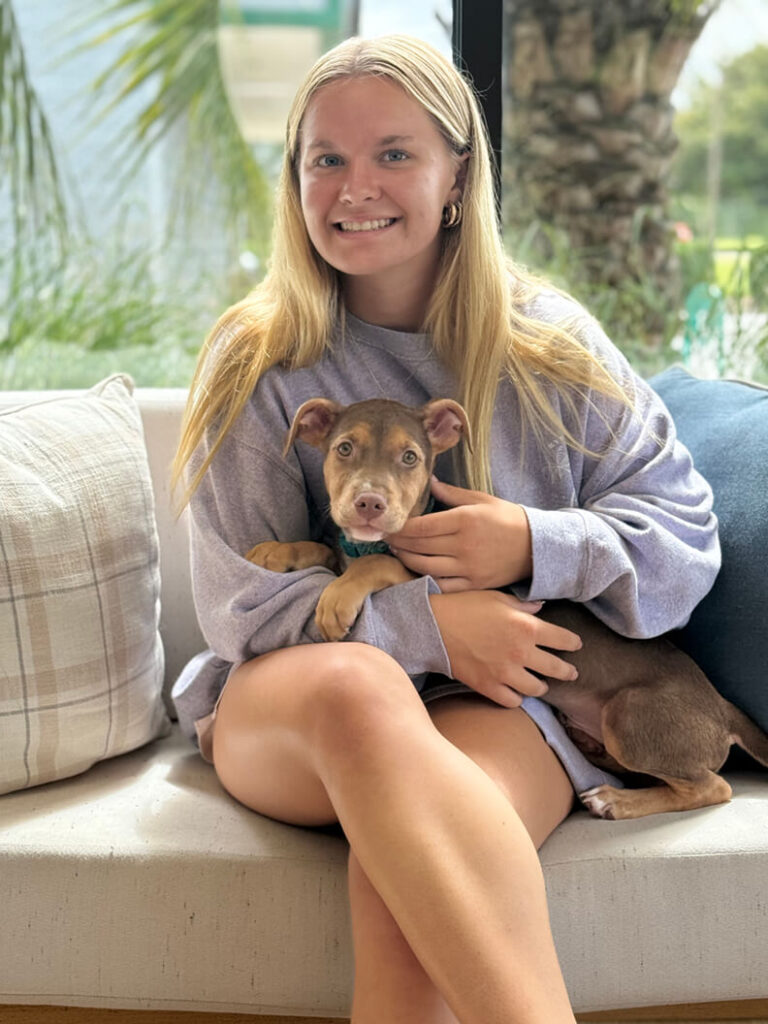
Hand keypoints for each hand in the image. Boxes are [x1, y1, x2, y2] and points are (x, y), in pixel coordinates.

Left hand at [388, 477, 531, 590]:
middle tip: (385, 538)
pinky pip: (442, 585)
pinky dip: (425, 580)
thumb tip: (430, 480)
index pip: (422, 526)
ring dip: (406, 560)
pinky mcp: (474, 585)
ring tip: (397, 552)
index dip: (401, 528)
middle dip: (399, 542)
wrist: (537, 547)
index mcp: (465, 520)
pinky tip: (415, 572)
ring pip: (426, 567)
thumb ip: (452, 493)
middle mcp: (465, 545)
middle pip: (420, 546)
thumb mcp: (482, 499)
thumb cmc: (508, 518)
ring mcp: (469, 568)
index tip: (388, 526)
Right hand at [429, 591, 580, 708]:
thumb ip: (522, 606)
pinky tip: (516, 693)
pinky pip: (512, 701)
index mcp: (527, 627)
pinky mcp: (488, 686)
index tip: (576, 645)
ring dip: (542, 686)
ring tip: (541, 685)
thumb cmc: (464, 606)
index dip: (573, 643)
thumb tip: (540, 608)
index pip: (563, 639)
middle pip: (557, 668)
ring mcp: (505, 673)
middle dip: (567, 670)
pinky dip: (517, 698)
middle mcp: (521, 652)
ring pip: (537, 689)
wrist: (433, 626)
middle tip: (571, 672)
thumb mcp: (497, 598)